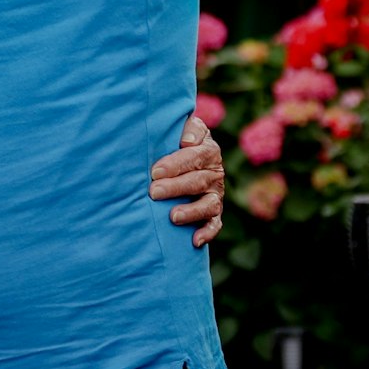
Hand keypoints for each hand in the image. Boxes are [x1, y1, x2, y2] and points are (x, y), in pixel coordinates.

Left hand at [151, 115, 224, 247]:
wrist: (185, 152)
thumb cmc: (175, 139)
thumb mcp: (181, 127)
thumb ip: (188, 128)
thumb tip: (187, 141)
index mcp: (207, 150)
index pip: (194, 156)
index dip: (175, 164)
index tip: (155, 171)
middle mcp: (214, 173)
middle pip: (197, 181)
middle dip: (175, 187)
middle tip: (153, 192)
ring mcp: (215, 194)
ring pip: (208, 205)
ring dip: (191, 212)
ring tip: (172, 216)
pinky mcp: (214, 213)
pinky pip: (214, 224)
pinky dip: (207, 233)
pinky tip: (194, 241)